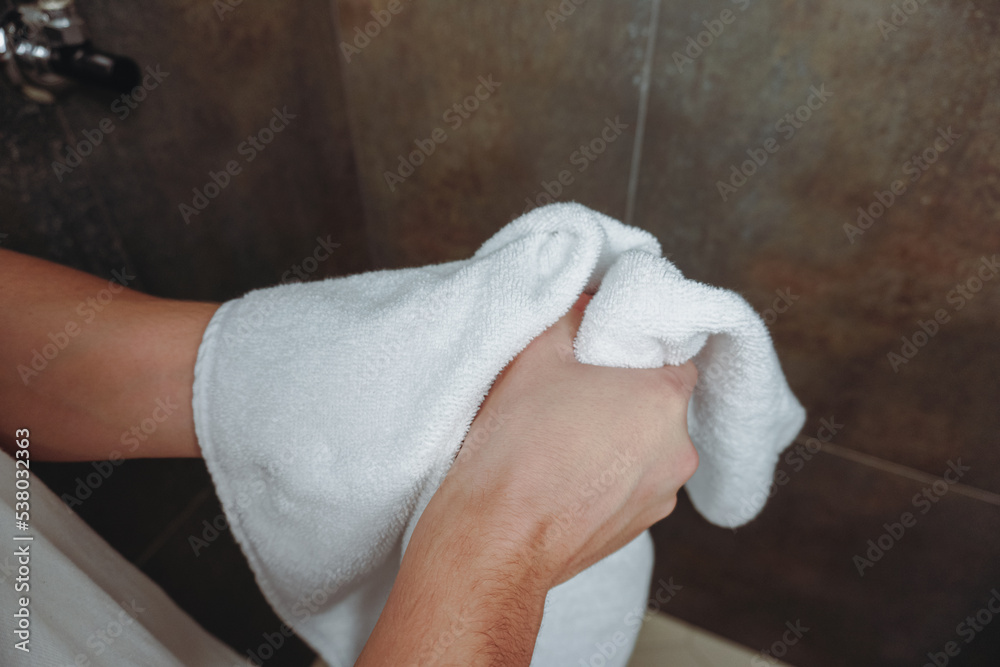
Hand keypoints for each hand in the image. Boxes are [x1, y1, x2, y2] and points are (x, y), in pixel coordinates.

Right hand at [358, 293, 698, 665]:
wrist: (496, 536)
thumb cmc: (515, 446)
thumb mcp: (537, 352)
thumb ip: (574, 314)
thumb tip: (591, 305)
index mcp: (662, 398)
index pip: (674, 354)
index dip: (638, 349)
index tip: (605, 352)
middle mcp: (677, 449)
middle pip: (660, 404)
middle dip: (625, 395)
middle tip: (576, 392)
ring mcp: (661, 495)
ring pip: (647, 448)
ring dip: (618, 439)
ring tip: (564, 439)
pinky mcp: (638, 529)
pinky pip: (632, 486)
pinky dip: (608, 476)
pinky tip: (566, 474)